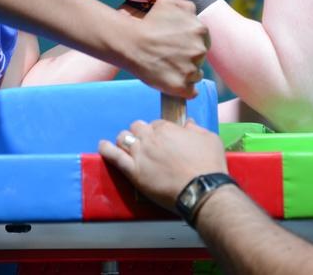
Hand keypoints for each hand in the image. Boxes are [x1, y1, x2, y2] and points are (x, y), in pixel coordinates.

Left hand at [99, 119, 227, 210]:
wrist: (203, 190)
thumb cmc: (209, 164)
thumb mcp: (209, 138)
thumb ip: (195, 129)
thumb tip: (188, 123)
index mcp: (167, 128)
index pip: (156, 123)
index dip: (158, 131)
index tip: (162, 140)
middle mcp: (151, 138)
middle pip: (137, 127)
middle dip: (140, 132)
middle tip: (146, 144)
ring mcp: (140, 154)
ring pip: (124, 138)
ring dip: (125, 140)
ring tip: (126, 145)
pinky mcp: (134, 172)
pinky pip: (115, 157)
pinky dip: (107, 150)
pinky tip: (102, 146)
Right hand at [128, 0, 208, 97]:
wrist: (131, 43)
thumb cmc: (148, 23)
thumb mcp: (169, 4)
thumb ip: (187, 8)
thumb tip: (195, 15)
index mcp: (201, 30)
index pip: (203, 40)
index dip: (190, 42)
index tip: (177, 44)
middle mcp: (200, 50)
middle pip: (201, 57)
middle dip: (189, 57)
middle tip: (171, 55)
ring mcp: (192, 70)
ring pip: (196, 75)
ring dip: (186, 73)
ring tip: (168, 68)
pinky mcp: (182, 87)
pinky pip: (192, 91)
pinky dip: (184, 89)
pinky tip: (172, 81)